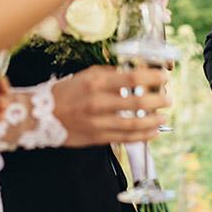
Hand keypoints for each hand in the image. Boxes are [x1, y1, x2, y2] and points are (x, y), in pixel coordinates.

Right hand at [53, 66, 169, 146]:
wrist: (43, 115)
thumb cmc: (67, 92)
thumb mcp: (87, 75)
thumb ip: (110, 74)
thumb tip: (135, 73)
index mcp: (96, 83)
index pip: (132, 78)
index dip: (152, 77)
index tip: (164, 76)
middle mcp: (98, 103)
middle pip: (137, 101)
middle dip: (158, 100)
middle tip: (168, 98)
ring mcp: (99, 122)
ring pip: (134, 123)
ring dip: (154, 120)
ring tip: (164, 116)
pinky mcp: (98, 138)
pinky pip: (126, 138)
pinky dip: (143, 135)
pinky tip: (154, 131)